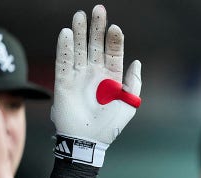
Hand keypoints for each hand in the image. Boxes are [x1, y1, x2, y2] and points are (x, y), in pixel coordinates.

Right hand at [51, 5, 141, 166]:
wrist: (88, 141)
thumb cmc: (110, 126)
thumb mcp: (129, 104)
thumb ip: (134, 83)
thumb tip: (137, 61)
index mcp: (112, 78)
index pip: (113, 52)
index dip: (113, 40)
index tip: (115, 27)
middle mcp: (94, 73)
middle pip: (95, 45)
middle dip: (96, 28)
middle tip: (98, 10)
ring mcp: (78, 76)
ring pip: (78, 49)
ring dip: (79, 33)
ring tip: (80, 15)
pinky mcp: (63, 82)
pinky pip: (63, 61)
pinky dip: (65, 48)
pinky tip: (67, 33)